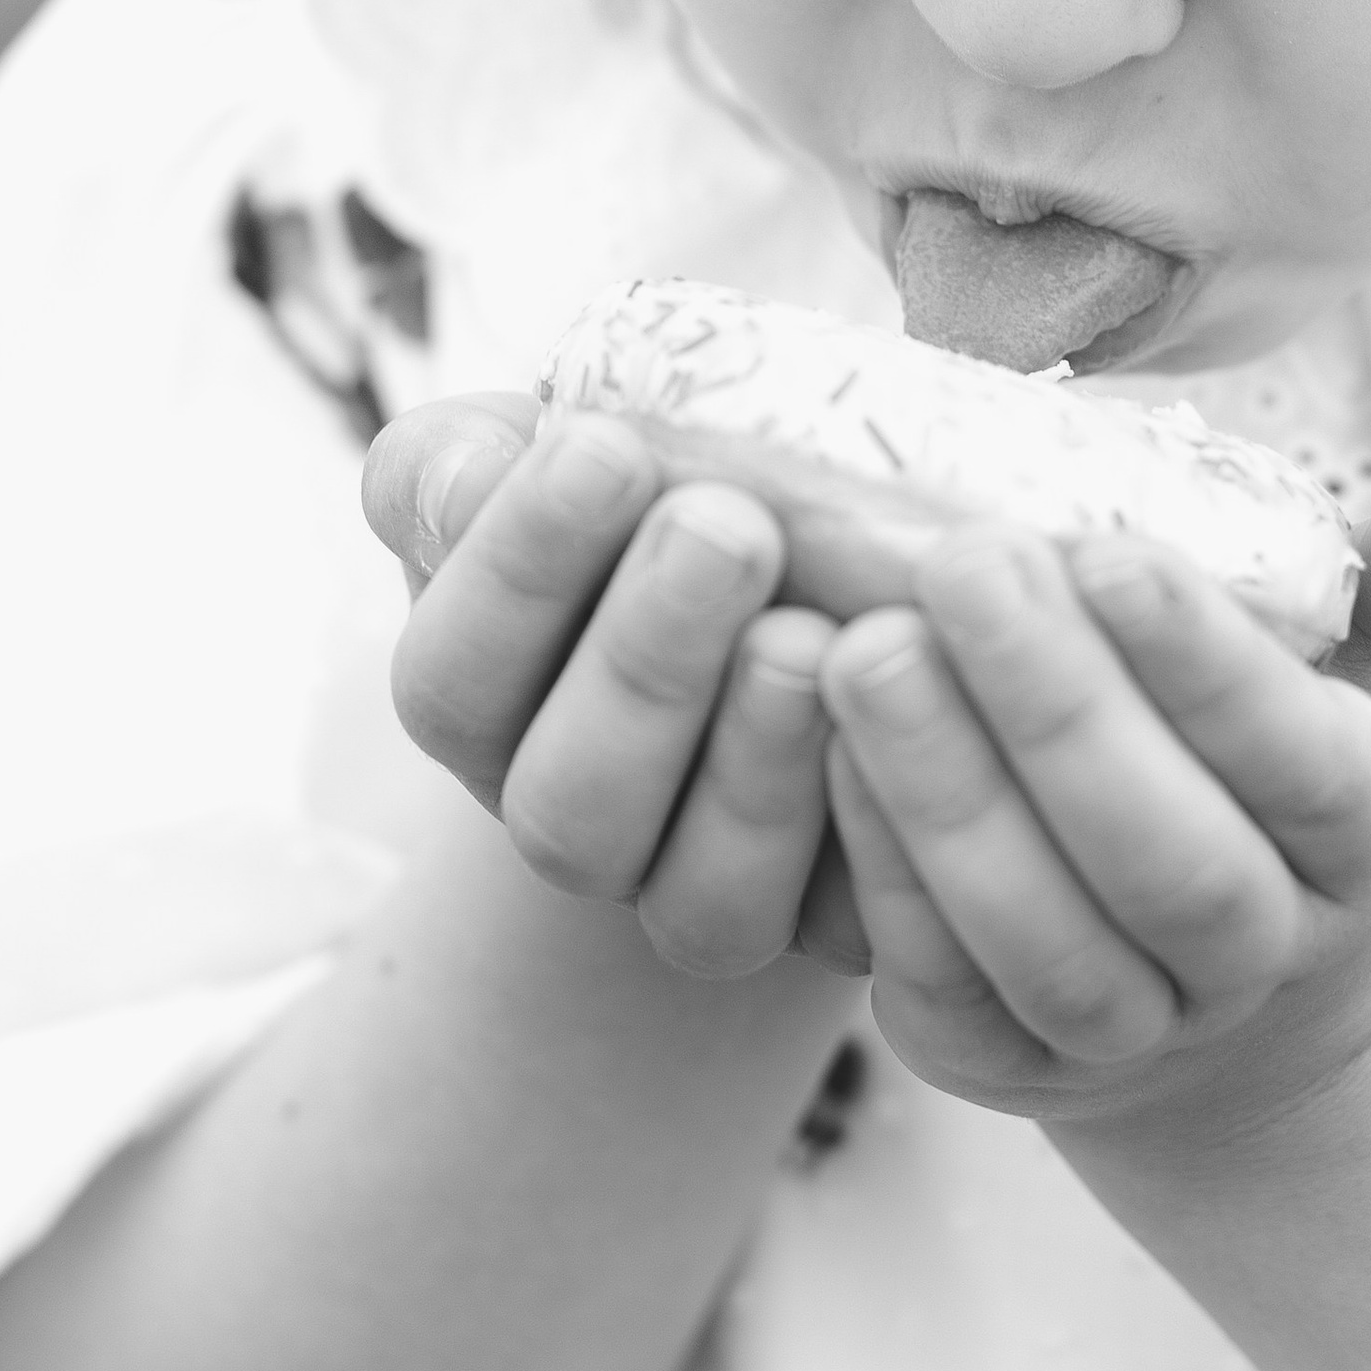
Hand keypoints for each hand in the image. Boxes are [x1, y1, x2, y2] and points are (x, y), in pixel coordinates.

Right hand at [362, 395, 853, 978]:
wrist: (825, 555)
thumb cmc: (656, 486)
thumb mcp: (549, 452)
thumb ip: (466, 460)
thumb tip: (459, 478)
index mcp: (486, 713)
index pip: (455, 680)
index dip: (518, 571)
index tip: (601, 444)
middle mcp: (579, 826)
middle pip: (567, 805)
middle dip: (645, 661)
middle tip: (726, 527)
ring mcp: (706, 893)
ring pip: (699, 900)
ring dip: (753, 763)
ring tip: (807, 635)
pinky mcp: (845, 924)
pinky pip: (853, 925)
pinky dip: (878, 824)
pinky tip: (915, 705)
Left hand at [810, 437, 1370, 1141]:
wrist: (1249, 994)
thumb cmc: (1298, 767)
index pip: (1306, 766)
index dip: (1208, 669)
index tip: (1111, 550)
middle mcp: (1265, 954)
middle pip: (1169, 863)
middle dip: (1057, 713)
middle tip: (959, 561)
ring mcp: (1133, 1028)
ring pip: (1044, 940)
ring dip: (945, 794)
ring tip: (863, 644)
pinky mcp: (1002, 1060)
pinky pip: (939, 981)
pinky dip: (877, 866)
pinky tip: (820, 736)